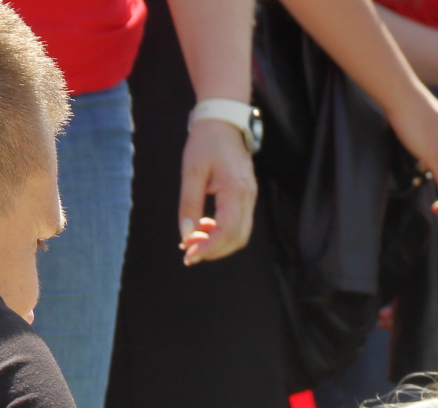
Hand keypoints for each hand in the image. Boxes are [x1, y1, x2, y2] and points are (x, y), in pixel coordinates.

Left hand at [178, 117, 258, 264]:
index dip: (209, 248)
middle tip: (189, 251)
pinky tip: (205, 226)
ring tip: (195, 239)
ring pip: (241, 234)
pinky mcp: (247, 196)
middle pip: (238, 239)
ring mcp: (251, 197)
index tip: (189, 255)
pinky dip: (223, 232)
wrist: (224, 121)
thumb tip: (186, 234)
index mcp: (235, 191)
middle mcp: (248, 198)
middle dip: (214, 250)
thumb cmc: (206, 142)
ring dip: (219, 243)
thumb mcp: (191, 172)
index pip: (227, 232)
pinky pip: (240, 222)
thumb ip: (189, 204)